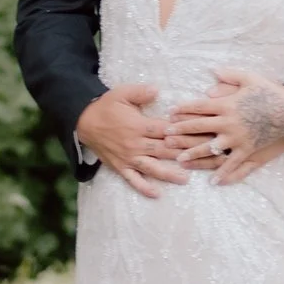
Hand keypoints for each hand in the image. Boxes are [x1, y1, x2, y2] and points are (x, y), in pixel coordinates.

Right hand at [76, 84, 190, 200]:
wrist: (83, 122)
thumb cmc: (106, 106)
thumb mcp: (121, 93)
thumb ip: (140, 92)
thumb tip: (157, 89)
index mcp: (138, 125)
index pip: (165, 130)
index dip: (182, 132)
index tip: (197, 135)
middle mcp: (135, 144)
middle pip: (163, 150)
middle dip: (183, 153)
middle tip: (200, 157)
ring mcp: (128, 157)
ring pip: (152, 167)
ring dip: (169, 174)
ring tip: (185, 178)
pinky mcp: (120, 167)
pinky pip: (133, 180)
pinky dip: (144, 188)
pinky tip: (157, 194)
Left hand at [169, 72, 283, 181]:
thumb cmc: (271, 93)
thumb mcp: (250, 78)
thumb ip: (230, 75)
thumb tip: (212, 72)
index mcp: (227, 104)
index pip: (199, 106)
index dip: (183, 109)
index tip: (170, 113)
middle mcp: (228, 122)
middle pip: (199, 127)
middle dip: (181, 131)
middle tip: (166, 136)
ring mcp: (237, 138)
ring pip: (210, 148)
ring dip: (194, 154)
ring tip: (180, 159)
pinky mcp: (248, 150)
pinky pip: (233, 164)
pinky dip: (223, 173)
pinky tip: (213, 181)